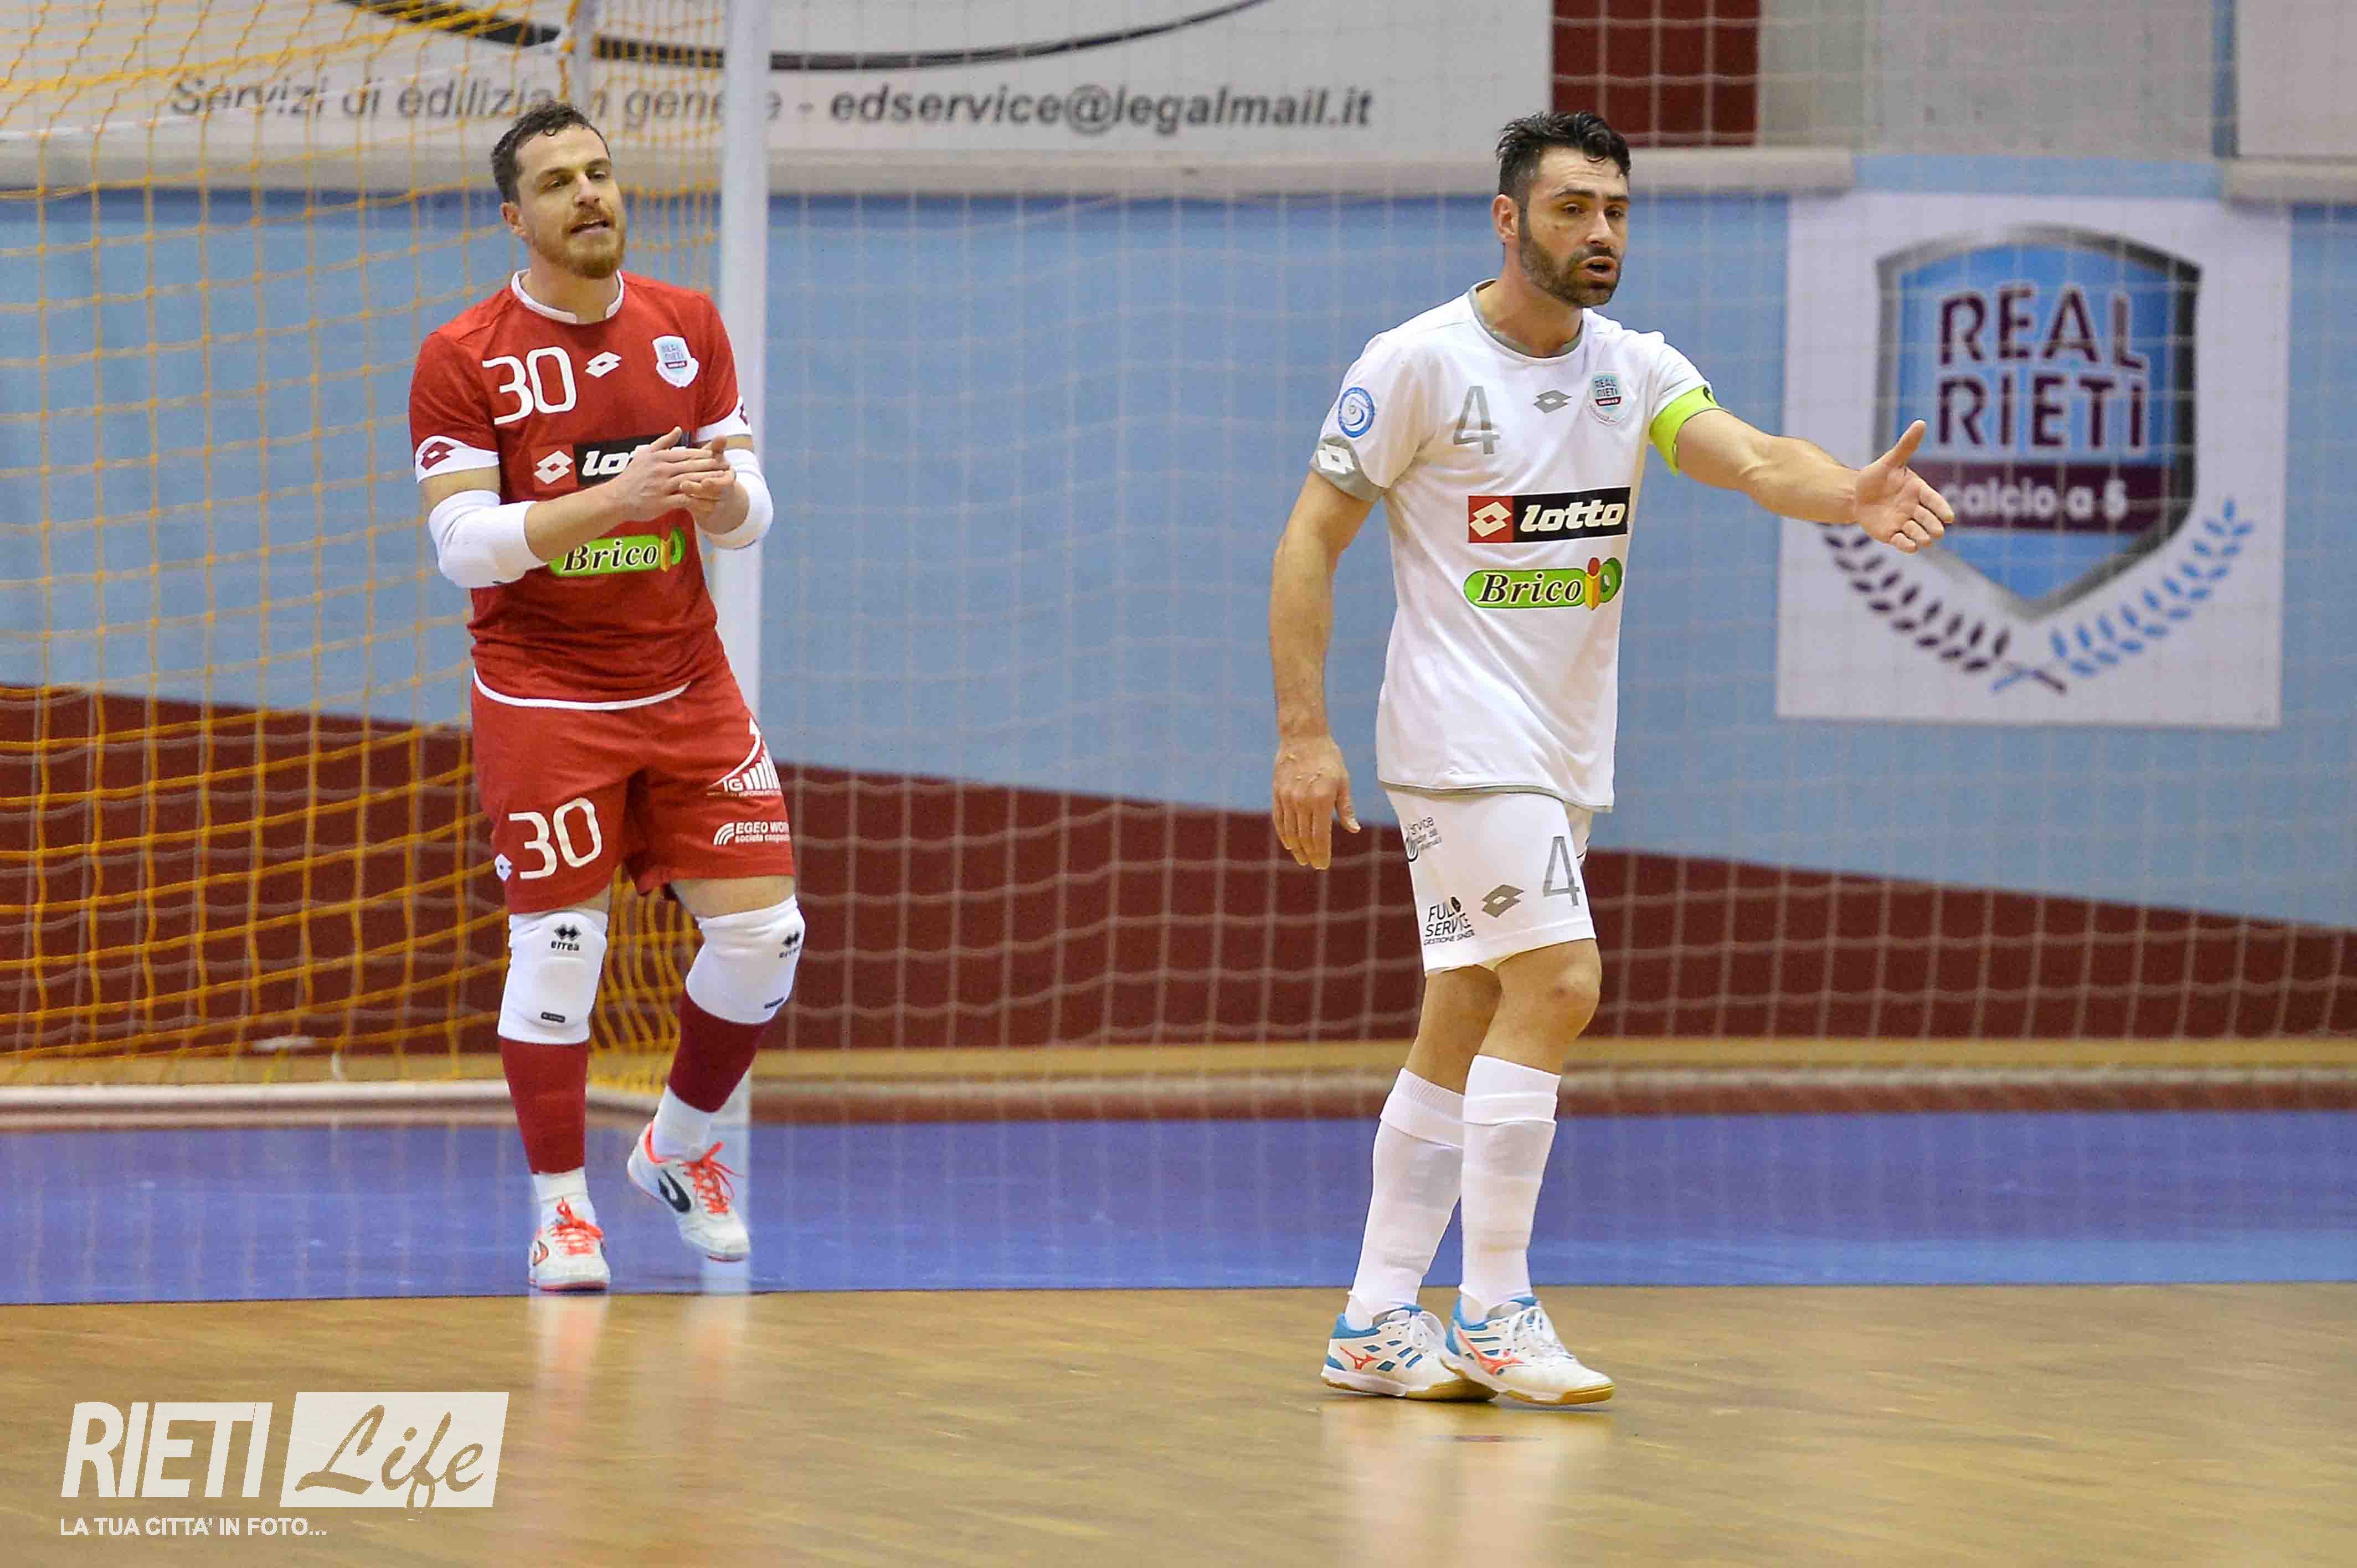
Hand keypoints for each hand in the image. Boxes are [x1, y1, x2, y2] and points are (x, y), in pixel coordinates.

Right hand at [603, 428, 732, 522]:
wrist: (616, 498)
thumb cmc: (631, 477)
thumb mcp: (645, 454)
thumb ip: (663, 442)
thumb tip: (678, 430)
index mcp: (660, 458)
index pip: (687, 455)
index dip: (705, 455)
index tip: (719, 455)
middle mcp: (662, 470)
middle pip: (692, 467)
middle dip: (711, 467)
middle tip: (728, 468)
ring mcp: (662, 486)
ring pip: (691, 482)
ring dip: (709, 482)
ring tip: (724, 484)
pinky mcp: (662, 502)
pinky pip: (685, 501)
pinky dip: (699, 502)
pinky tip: (711, 504)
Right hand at [1272, 733, 1359, 869]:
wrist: (1303, 737)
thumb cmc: (1328, 758)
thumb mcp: (1343, 781)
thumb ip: (1345, 808)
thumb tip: (1353, 830)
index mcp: (1321, 800)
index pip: (1320, 836)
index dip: (1322, 854)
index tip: (1323, 865)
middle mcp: (1301, 802)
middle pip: (1304, 838)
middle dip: (1310, 854)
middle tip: (1315, 865)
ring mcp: (1287, 798)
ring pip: (1290, 832)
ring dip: (1296, 848)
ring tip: (1302, 859)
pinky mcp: (1277, 794)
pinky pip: (1279, 819)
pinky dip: (1283, 834)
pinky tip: (1289, 844)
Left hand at [1856, 420, 1953, 553]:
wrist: (1856, 494)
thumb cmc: (1876, 477)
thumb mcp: (1890, 461)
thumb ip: (1906, 446)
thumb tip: (1921, 422)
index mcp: (1918, 491)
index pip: (1934, 500)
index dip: (1941, 508)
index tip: (1949, 517)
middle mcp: (1914, 508)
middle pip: (1929, 520)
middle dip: (1933, 526)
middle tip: (1938, 531)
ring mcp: (1904, 523)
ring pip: (1918, 533)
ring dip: (1922, 537)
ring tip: (1925, 539)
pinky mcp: (1892, 534)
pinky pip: (1902, 542)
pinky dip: (1907, 545)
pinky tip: (1911, 547)